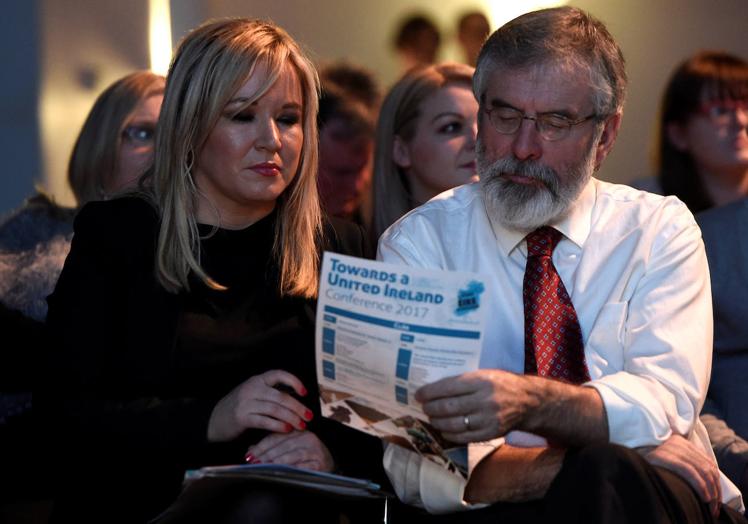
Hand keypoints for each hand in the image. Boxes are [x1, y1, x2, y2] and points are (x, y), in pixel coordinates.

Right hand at [207, 370, 313, 441]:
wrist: (214, 420)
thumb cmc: (240, 408)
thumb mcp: (254, 394)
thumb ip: (271, 394)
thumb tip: (297, 399)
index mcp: (257, 380)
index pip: (278, 374)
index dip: (294, 381)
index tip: (304, 392)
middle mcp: (252, 389)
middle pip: (281, 396)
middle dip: (298, 407)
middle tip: (309, 416)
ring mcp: (246, 403)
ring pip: (275, 409)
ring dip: (291, 418)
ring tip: (301, 425)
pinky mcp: (242, 417)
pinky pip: (264, 421)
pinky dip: (278, 425)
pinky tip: (287, 429)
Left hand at [246, 430, 333, 471]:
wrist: (330, 466)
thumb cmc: (305, 457)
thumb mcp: (289, 448)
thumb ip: (271, 447)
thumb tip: (250, 449)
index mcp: (298, 431)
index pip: (276, 437)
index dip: (261, 446)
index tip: (249, 454)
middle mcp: (307, 437)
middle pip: (282, 446)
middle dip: (266, 455)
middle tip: (254, 463)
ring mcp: (315, 450)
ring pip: (291, 455)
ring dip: (276, 462)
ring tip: (264, 468)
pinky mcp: (320, 462)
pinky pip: (302, 467)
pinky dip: (290, 470)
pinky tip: (281, 473)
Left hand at [415, 369, 532, 442]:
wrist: (527, 401)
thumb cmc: (501, 384)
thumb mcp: (484, 374)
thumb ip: (463, 380)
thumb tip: (434, 388)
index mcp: (481, 381)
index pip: (448, 387)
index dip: (430, 392)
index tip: (418, 394)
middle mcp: (484, 400)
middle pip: (448, 407)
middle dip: (431, 408)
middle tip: (424, 407)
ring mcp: (488, 418)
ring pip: (454, 424)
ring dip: (438, 422)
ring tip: (432, 418)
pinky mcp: (490, 433)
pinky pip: (464, 437)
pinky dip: (450, 434)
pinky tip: (444, 430)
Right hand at [640, 434, 720, 516]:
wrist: (629, 466)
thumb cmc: (653, 468)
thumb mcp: (672, 463)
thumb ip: (687, 463)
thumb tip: (710, 477)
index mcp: (680, 442)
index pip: (707, 462)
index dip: (716, 482)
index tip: (716, 499)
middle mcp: (676, 442)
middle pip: (706, 467)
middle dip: (715, 489)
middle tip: (715, 507)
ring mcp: (670, 448)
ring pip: (702, 470)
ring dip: (711, 491)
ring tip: (711, 505)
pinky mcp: (665, 456)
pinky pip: (690, 471)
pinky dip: (701, 485)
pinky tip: (704, 497)